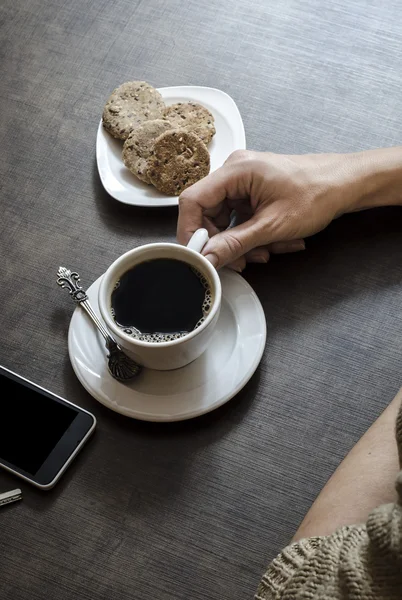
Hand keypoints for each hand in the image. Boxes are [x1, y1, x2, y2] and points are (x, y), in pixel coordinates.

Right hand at [177, 150, 360, 269]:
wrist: (344, 184)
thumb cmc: (317, 193)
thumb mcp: (272, 226)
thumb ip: (236, 243)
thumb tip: (208, 257)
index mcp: (236, 170)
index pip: (193, 200)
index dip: (191, 230)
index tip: (199, 254)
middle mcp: (234, 172)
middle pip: (208, 214)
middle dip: (224, 242)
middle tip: (240, 261)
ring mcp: (243, 183)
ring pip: (225, 221)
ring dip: (243, 242)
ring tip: (267, 251)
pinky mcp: (252, 194)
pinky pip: (240, 220)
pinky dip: (253, 236)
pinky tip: (273, 242)